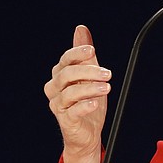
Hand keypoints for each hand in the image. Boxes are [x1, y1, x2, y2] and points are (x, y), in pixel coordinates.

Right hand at [44, 24, 110, 162]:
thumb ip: (86, 55)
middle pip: (66, 75)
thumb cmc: (87, 102)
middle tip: (107, 73)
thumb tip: (81, 29)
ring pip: (69, 93)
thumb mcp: (91, 75)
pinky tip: (95, 103)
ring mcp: (58, 106)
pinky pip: (72, 112)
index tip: (92, 50)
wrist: (88, 134)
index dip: (77, 53)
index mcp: (61, 76)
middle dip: (88, 71)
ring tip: (106, 87)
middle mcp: (55, 90)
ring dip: (89, 88)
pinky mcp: (66, 121)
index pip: (65, 60)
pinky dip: (84, 106)